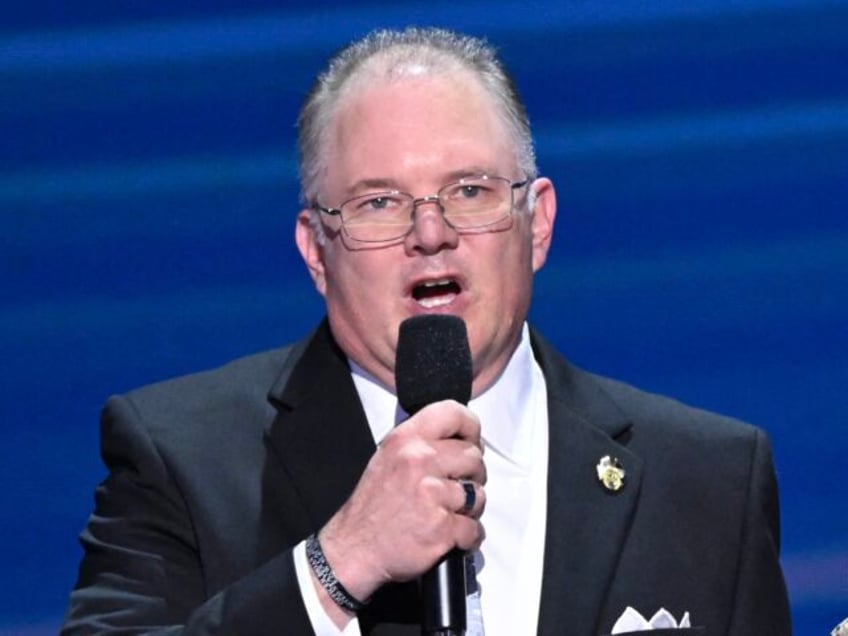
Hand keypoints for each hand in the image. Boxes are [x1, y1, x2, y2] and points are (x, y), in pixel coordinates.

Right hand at [317, 400, 485, 603]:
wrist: (353, 548)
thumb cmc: (373, 506)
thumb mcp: (388, 456)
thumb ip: (422, 442)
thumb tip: (461, 439)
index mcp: (406, 440)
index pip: (454, 414)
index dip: (470, 429)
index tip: (470, 442)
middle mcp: (419, 461)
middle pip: (474, 457)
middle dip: (472, 475)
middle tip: (454, 489)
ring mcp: (431, 495)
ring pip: (478, 495)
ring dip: (470, 508)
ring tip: (448, 513)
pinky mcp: (441, 528)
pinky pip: (475, 528)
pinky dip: (467, 537)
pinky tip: (451, 536)